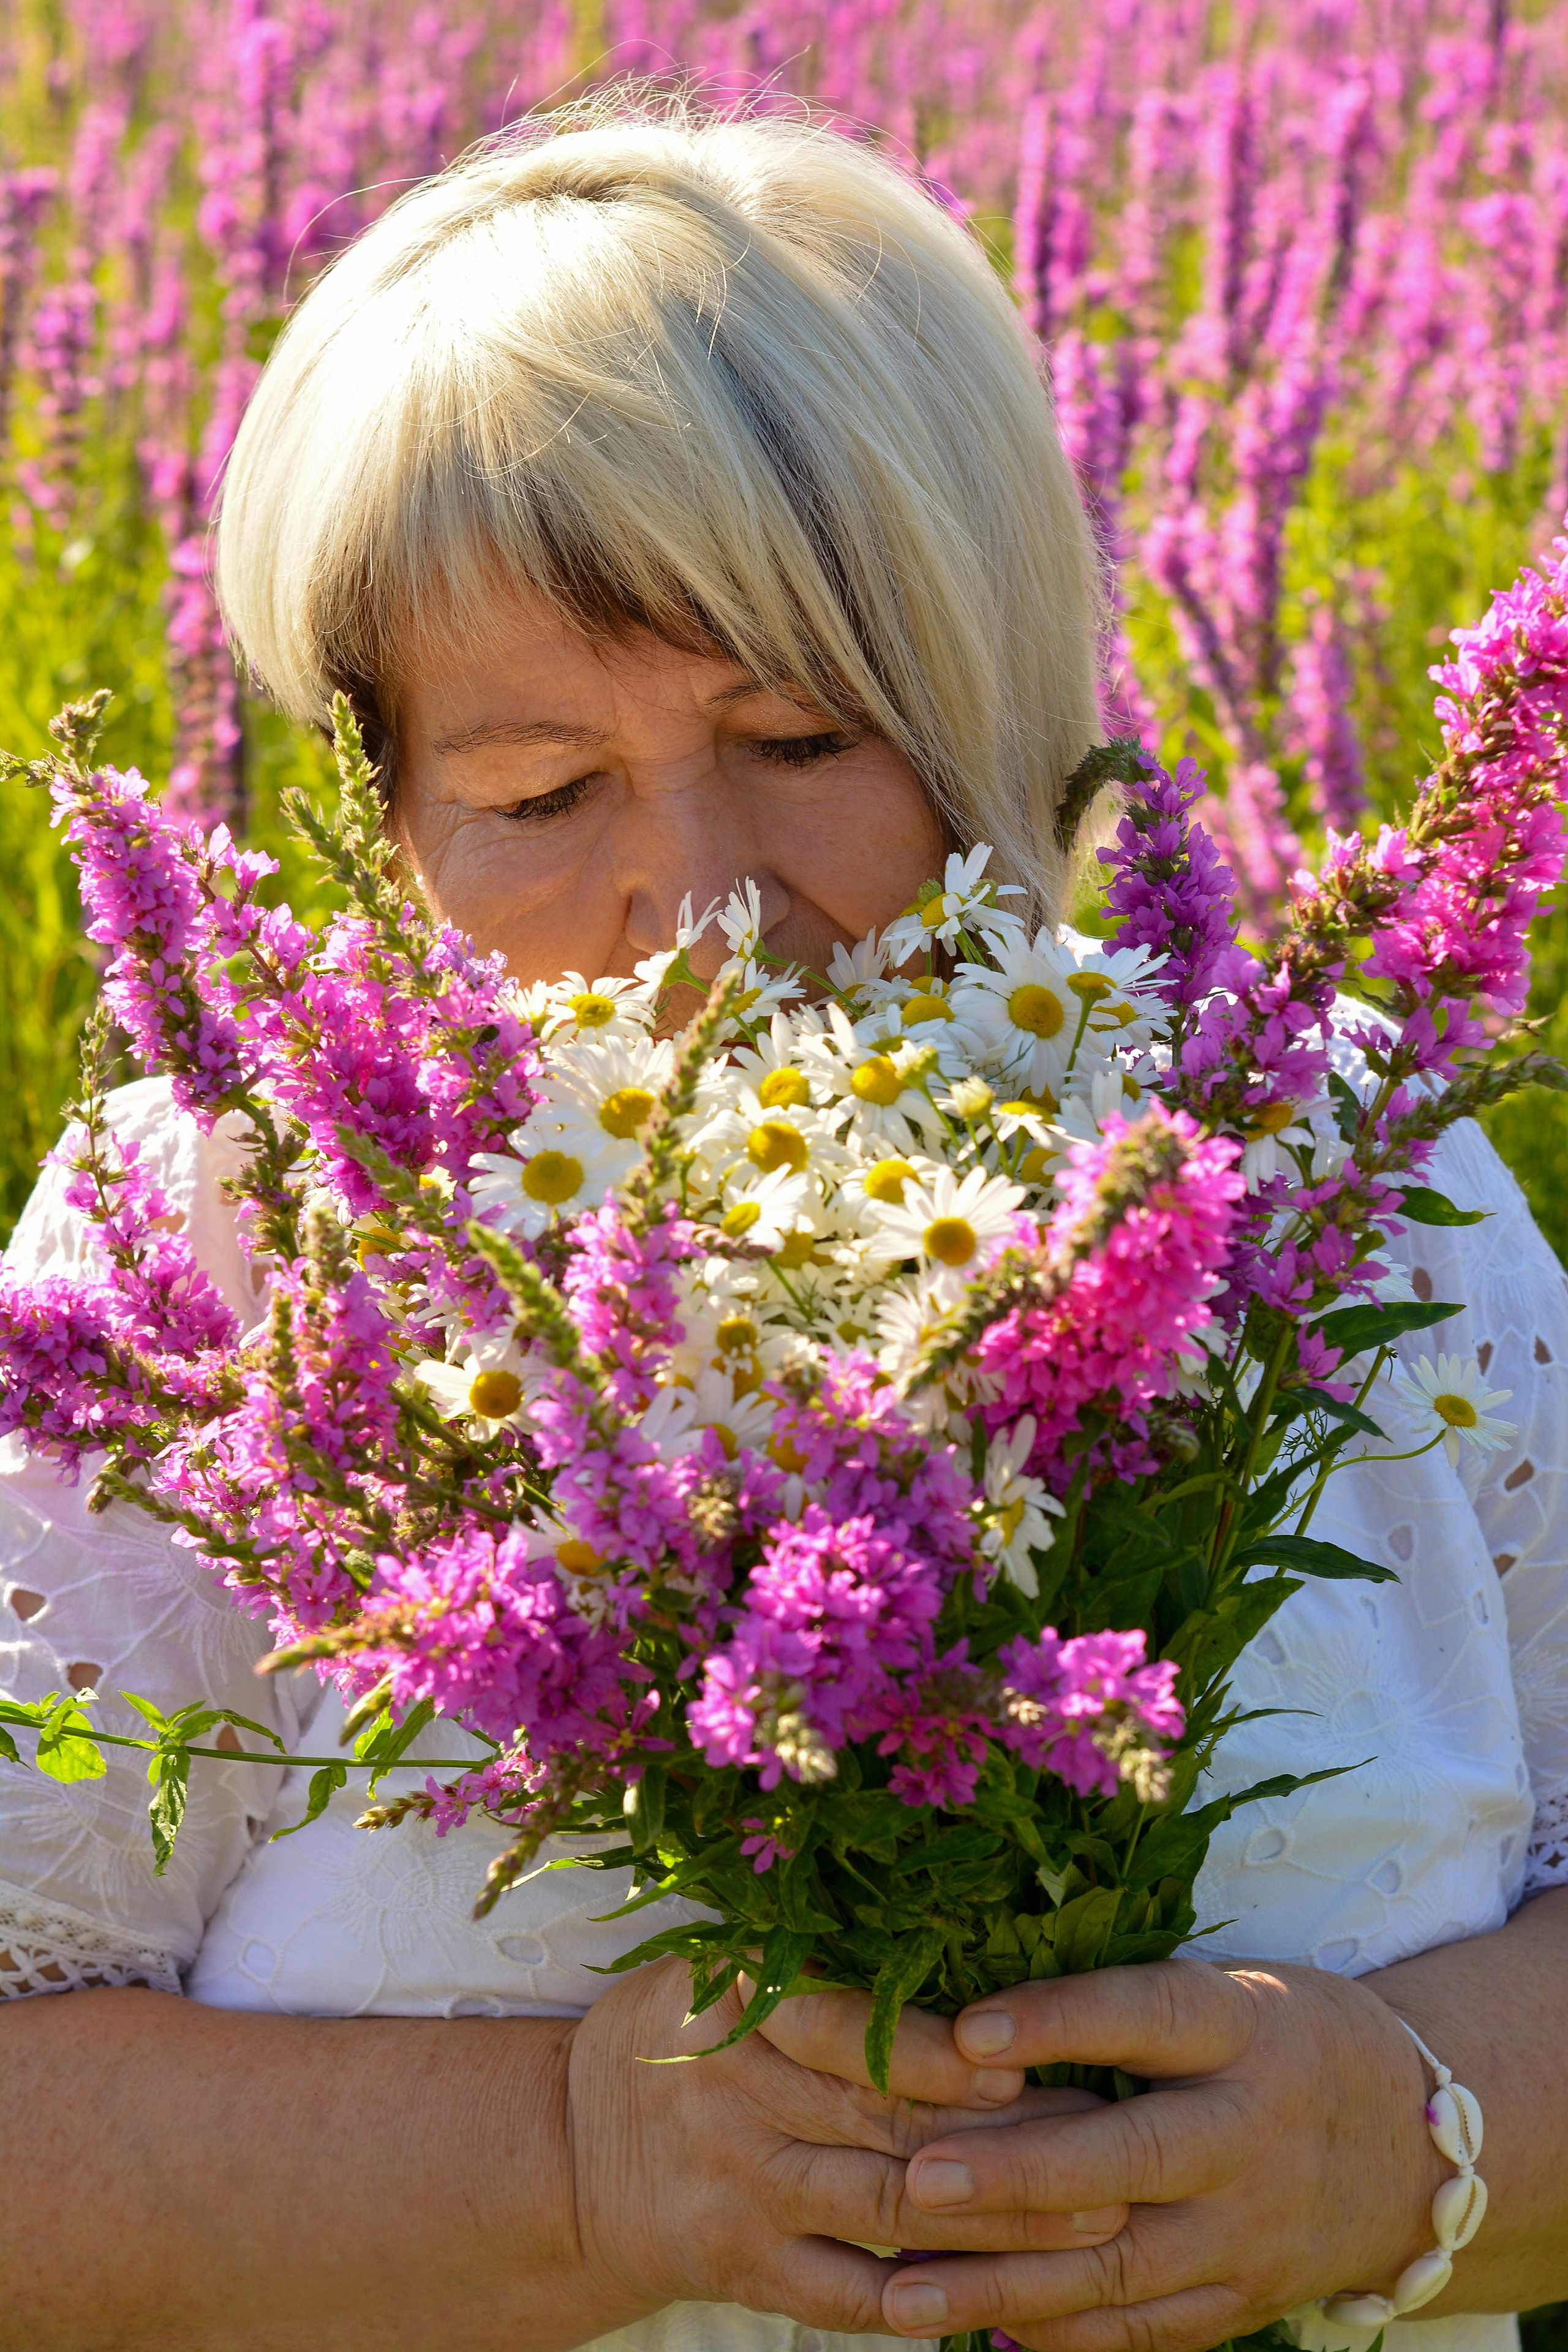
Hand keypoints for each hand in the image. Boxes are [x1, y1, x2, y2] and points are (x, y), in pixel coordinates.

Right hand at [565, 1955, 1130, 2336]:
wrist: (571, 2152)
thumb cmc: (689, 2034)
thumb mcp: (728, 1969)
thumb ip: (827, 1966)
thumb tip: (974, 1956)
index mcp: (735, 2000)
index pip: (843, 2029)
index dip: (931, 2053)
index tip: (1016, 2066)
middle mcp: (731, 2094)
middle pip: (884, 2122)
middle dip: (1006, 2140)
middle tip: (1107, 2144)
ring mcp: (734, 2188)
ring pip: (885, 2210)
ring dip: (997, 2224)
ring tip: (1094, 2224)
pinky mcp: (739, 2265)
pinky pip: (844, 2294)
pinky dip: (922, 2299)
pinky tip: (1000, 2297)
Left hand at [819, 1958, 1445, 2349]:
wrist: (1411, 2147)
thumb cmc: (1279, 2041)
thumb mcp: (1224, 1993)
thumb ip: (1119, 2008)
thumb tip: (970, 2021)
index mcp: (1244, 2030)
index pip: (1148, 2015)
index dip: (1060, 2021)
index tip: (966, 2031)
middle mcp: (1252, 2133)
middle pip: (1132, 2158)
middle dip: (1021, 2177)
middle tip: (919, 2181)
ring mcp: (1251, 2232)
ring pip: (1122, 2267)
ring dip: (1006, 2283)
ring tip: (905, 2292)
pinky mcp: (1243, 2302)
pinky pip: (1142, 2329)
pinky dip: (1059, 2334)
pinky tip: (973, 2328)